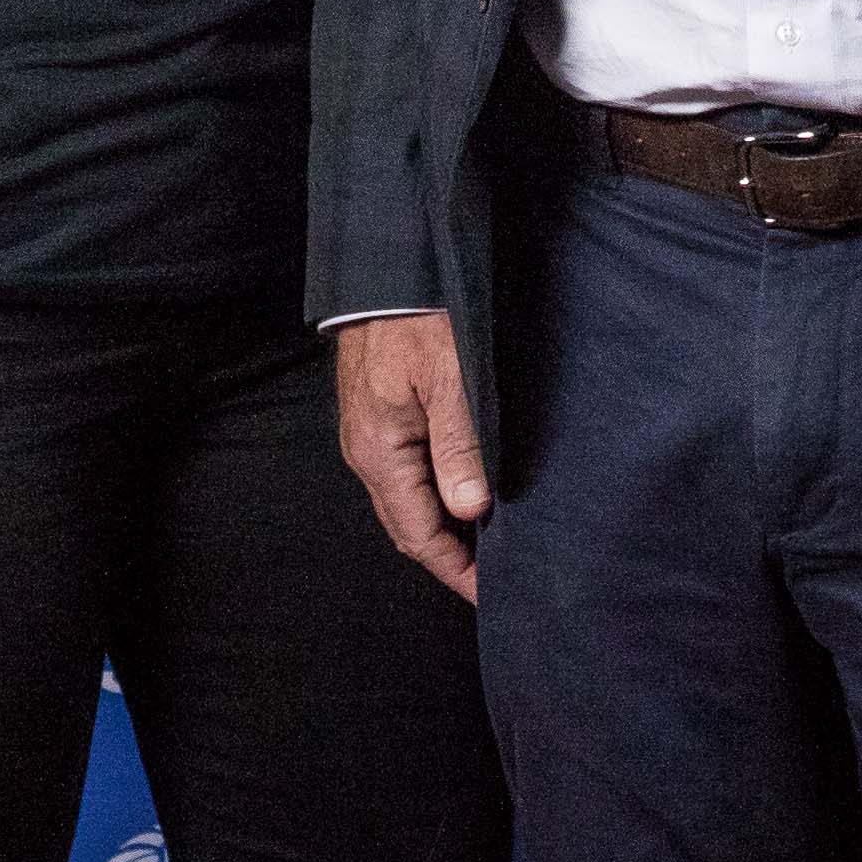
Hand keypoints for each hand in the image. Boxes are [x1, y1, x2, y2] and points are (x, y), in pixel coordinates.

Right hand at [334, 311, 487, 601]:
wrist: (386, 269)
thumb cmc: (420, 317)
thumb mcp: (451, 379)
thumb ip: (461, 445)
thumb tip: (470, 509)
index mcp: (380, 452)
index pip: (418, 534)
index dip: (455, 569)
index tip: (490, 592)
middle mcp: (366, 452)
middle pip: (407, 525)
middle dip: (449, 556)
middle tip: (495, 576)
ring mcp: (368, 435)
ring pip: (405, 501)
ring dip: (442, 526)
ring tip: (486, 542)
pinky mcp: (378, 416)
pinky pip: (404, 474)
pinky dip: (433, 494)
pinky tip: (464, 493)